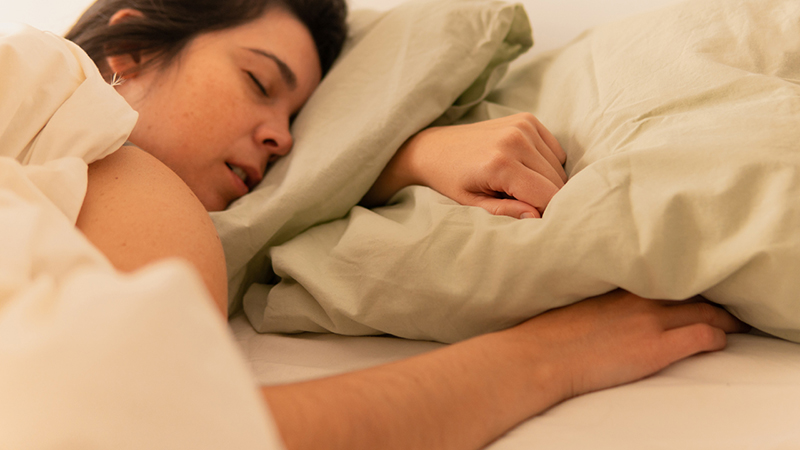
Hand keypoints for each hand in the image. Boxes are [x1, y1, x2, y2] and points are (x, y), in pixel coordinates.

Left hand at [363, 113, 566, 218]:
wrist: (434, 148)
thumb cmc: (451, 180)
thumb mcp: (472, 204)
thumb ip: (504, 212)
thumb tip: (536, 217)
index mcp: (500, 164)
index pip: (547, 195)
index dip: (544, 212)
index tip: (531, 218)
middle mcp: (515, 140)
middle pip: (556, 181)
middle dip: (545, 198)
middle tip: (519, 201)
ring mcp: (523, 126)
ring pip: (558, 166)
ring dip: (546, 181)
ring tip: (517, 184)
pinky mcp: (527, 119)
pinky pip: (555, 151)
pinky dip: (547, 164)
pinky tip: (523, 167)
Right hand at [503, 290, 749, 402]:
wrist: (541, 356)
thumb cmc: (547, 334)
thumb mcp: (574, 300)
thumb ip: (600, 295)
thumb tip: (607, 304)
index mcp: (617, 282)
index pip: (664, 271)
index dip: (683, 276)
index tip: (692, 279)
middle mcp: (638, 295)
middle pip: (690, 288)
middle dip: (711, 294)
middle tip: (724, 299)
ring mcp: (650, 319)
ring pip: (706, 309)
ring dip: (724, 316)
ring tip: (734, 321)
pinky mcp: (658, 347)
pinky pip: (704, 335)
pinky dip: (718, 337)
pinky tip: (720, 341)